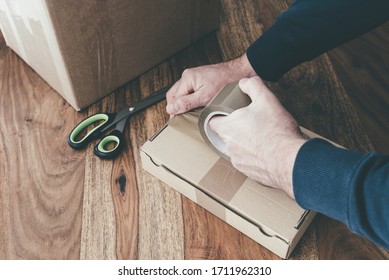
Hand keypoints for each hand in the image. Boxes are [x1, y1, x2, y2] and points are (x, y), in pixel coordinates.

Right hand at [166, 53, 255, 116]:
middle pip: (174, 95)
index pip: (172, 98)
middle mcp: (188, 76)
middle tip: (181, 118)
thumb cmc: (225, 82)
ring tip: (189, 112)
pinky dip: (189, 98)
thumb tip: (171, 109)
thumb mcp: (205, 97)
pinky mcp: (199, 79)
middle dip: (176, 107)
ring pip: (181, 93)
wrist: (238, 73)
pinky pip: (188, 90)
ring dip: (183, 103)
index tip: (177, 120)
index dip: (174, 111)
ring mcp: (193, 77)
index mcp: (187, 78)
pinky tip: (195, 105)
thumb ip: (187, 103)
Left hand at [209, 77, 307, 197]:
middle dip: (237, 128)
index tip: (229, 113)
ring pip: (238, 149)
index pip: (212, 121)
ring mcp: (238, 162)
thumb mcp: (266, 99)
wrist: (290, 160)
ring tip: (264, 137)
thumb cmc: (276, 130)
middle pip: (227, 135)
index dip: (219, 115)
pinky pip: (249, 162)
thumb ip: (253, 86)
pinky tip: (269, 151)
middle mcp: (229, 147)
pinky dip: (257, 157)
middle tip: (253, 122)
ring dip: (247, 143)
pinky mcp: (250, 173)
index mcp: (227, 129)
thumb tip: (244, 82)